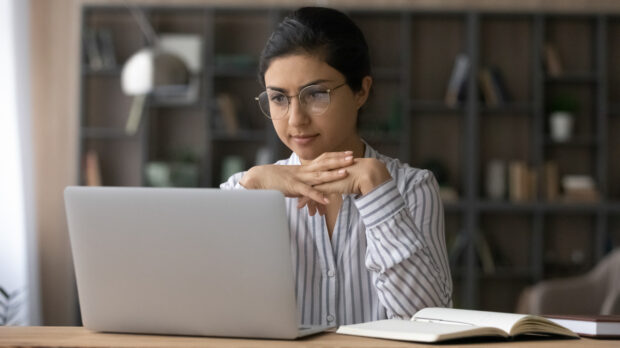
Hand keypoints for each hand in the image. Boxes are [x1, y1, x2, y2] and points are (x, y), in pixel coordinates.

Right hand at [239, 151, 354, 204]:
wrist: (257, 178)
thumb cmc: (273, 180)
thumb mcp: (292, 179)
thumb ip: (304, 181)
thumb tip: (313, 185)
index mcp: (304, 168)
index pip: (323, 159)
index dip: (336, 156)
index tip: (349, 154)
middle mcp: (303, 171)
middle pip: (324, 163)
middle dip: (339, 160)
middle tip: (353, 157)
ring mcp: (298, 179)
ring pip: (318, 175)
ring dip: (332, 174)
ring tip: (346, 173)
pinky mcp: (292, 188)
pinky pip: (307, 192)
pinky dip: (318, 196)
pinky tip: (327, 200)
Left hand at [297, 158, 391, 213]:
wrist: (368, 174)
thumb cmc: (365, 175)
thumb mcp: (354, 176)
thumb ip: (350, 178)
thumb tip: (353, 181)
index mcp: (333, 167)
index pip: (319, 172)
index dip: (313, 179)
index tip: (307, 184)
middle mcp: (327, 171)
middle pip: (311, 179)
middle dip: (304, 187)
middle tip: (296, 193)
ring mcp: (324, 178)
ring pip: (309, 187)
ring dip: (302, 195)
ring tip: (297, 203)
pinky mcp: (324, 186)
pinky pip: (311, 194)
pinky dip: (305, 201)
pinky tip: (299, 207)